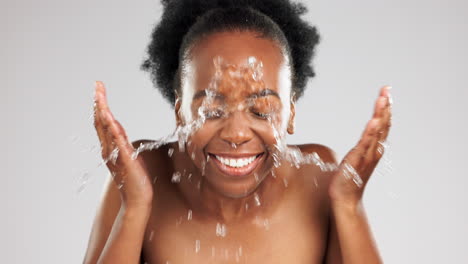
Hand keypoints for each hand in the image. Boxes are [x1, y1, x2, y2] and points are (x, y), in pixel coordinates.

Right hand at [93, 81, 152, 207]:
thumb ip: (123, 145)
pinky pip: (118, 142)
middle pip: (101, 122)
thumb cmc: (135, 181)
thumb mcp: (130, 157)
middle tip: (97, 86)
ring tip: (99, 96)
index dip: (100, 106)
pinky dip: (114, 130)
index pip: (104, 122)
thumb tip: (121, 135)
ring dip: (104, 111)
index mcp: (111, 147)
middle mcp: (109, 149)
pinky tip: (111, 119)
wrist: (136, 201)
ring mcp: (116, 154)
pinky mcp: (126, 160)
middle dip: (99, 102)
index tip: (98, 90)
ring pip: (107, 129)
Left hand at [328, 86, 391, 205]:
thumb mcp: (357, 157)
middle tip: (386, 89)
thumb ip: (362, 146)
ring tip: (382, 99)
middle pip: (383, 124)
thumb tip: (363, 136)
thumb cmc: (349, 178)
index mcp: (374, 148)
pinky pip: (365, 144)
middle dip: (385, 106)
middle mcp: (374, 150)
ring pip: (376, 131)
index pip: (382, 124)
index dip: (385, 108)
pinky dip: (371, 132)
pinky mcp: (357, 160)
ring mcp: (367, 155)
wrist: (346, 198)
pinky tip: (373, 121)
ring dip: (380, 114)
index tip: (386, 92)